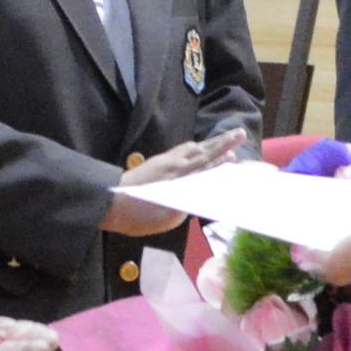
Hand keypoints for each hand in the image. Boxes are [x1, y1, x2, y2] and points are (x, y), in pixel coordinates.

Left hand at [104, 125, 247, 237]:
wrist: (110, 203)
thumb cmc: (139, 217)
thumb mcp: (167, 218)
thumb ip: (186, 204)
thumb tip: (198, 194)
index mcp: (176, 181)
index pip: (203, 169)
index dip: (219, 162)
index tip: (233, 155)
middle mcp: (173, 166)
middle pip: (202, 152)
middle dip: (222, 143)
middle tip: (241, 133)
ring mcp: (165, 161)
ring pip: (192, 148)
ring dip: (211, 143)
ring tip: (228, 137)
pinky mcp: (158, 161)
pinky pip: (181, 150)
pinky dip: (196, 147)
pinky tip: (199, 147)